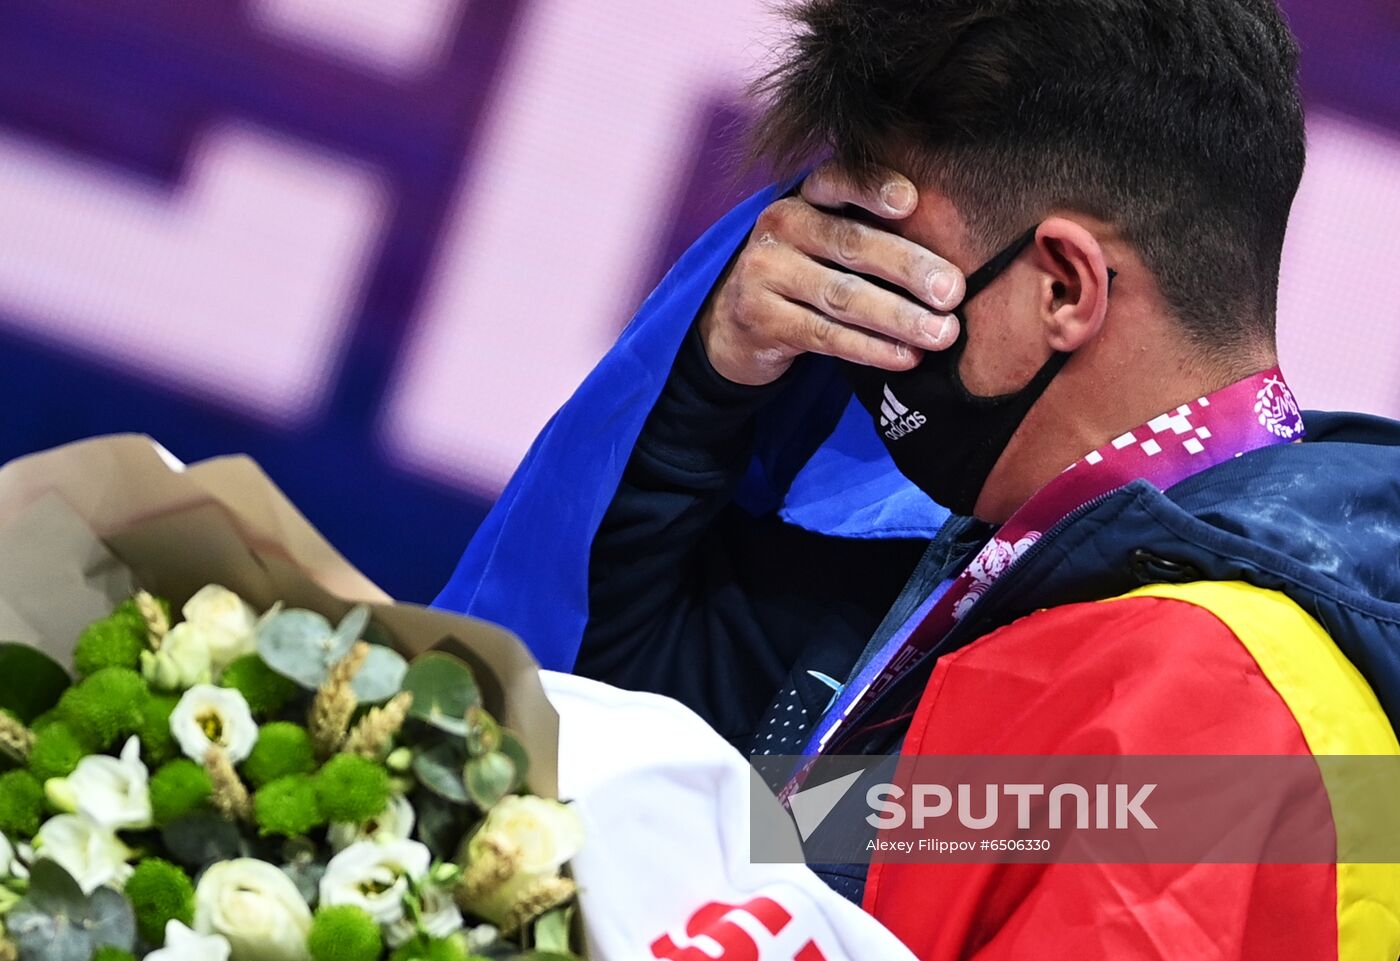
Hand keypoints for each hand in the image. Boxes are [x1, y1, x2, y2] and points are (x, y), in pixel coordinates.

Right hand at [698, 162, 964, 385]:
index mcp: (806, 197)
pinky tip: (905, 357)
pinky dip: (870, 348)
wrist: (737, 320)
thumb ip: (876, 232)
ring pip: (842, 296)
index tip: (912, 201)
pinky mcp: (761, 319)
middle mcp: (781, 226)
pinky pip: (826, 335)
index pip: (840, 180)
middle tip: (952, 292)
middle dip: (909, 268)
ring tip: (941, 333)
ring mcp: (764, 272)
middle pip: (852, 244)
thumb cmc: (808, 272)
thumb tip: (956, 254)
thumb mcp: (829, 240)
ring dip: (898, 317)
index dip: (873, 187)